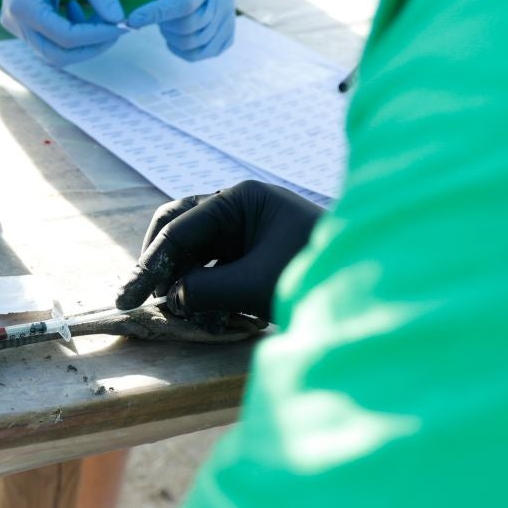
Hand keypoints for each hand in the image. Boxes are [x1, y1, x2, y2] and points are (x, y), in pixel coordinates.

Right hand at [0, 0, 126, 66]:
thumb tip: (119, 21)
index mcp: (24, 7)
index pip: (67, 37)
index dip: (98, 35)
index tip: (122, 25)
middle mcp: (15, 22)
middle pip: (58, 55)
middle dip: (90, 47)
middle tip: (114, 31)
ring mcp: (14, 25)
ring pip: (53, 51)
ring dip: (80, 41)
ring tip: (97, 18)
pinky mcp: (18, 24)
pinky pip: (47, 39)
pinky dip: (68, 32)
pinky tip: (77, 9)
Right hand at [114, 180, 324, 323]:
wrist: (378, 285)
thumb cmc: (321, 273)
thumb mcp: (258, 284)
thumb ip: (208, 289)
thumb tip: (173, 298)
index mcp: (241, 198)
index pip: (180, 228)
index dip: (150, 265)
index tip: (129, 297)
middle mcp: (240, 207)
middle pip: (179, 227)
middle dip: (159, 263)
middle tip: (141, 298)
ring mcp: (247, 228)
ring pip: (195, 247)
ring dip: (180, 277)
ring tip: (173, 309)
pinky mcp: (255, 252)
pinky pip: (213, 263)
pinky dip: (201, 285)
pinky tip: (200, 309)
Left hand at [127, 0, 237, 60]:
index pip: (183, 2)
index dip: (157, 13)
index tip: (133, 19)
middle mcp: (221, 3)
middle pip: (186, 27)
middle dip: (164, 25)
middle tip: (157, 17)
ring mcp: (226, 23)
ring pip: (189, 44)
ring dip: (170, 37)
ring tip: (168, 24)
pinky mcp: (226, 39)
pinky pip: (196, 55)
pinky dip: (179, 49)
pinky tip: (176, 35)